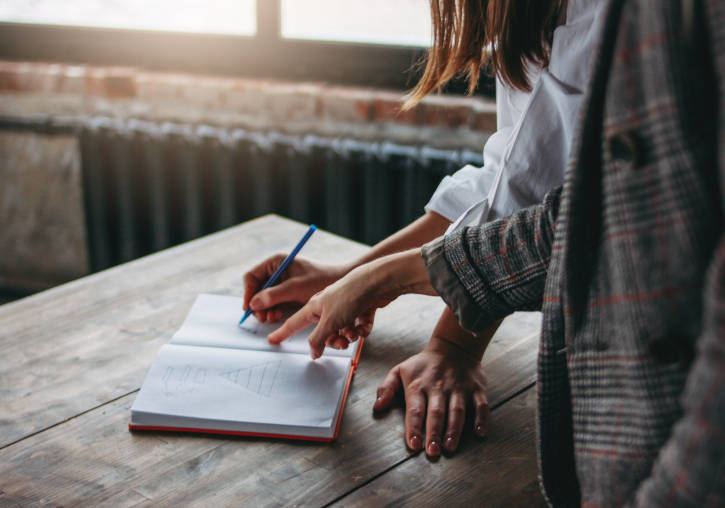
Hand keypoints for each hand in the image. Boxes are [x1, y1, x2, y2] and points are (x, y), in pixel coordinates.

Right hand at [243, 255, 347, 322]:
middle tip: (263, 318)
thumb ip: (273, 295)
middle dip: (257, 305)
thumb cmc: (320, 280)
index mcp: (275, 262)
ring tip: (273, 318)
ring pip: (263, 299)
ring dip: (265, 310)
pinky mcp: (287, 293)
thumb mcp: (295, 288)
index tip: (250, 308)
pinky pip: (273, 304)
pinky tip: (278, 316)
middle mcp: (275, 271)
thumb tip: (253, 304)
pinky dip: (273, 311)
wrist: (340, 283)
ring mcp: (280, 282)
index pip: (252, 276)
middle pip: (256, 289)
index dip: (248, 292)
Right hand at [267, 263, 397, 356]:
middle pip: (324, 332)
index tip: (272, 339)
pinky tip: (365, 325)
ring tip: (355, 333)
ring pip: (342, 330)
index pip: (295, 322)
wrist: (377, 282)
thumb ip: (318, 339)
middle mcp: (328, 305)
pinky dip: (362, 328)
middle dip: (333, 340)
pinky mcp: (361, 307)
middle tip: (342, 342)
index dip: (283, 332)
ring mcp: (345, 305)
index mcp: (315, 306)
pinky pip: (358, 325)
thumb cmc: (350, 296)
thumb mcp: (329, 322)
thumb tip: (313, 353)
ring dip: (349, 335)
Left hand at [373, 336, 489, 456]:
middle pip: (436, 412)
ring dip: (454, 429)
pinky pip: (481, 404)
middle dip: (434, 432)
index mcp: (418, 385)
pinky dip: (481, 418)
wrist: (452, 346)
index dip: (414, 427)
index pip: (415, 409)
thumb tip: (377, 407)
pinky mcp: (476, 388)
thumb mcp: (400, 370)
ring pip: (457, 410)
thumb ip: (386, 388)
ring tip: (450, 446)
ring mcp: (459, 387)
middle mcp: (438, 387)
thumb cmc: (423, 365)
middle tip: (432, 452)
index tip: (413, 444)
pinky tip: (479, 432)